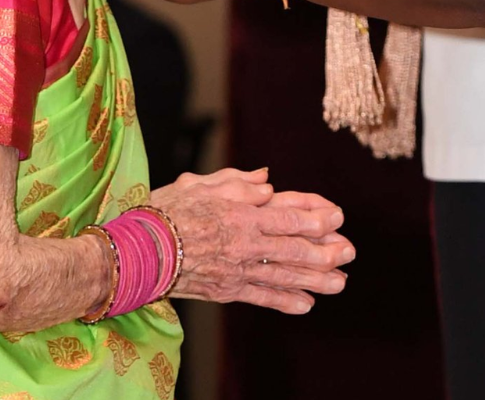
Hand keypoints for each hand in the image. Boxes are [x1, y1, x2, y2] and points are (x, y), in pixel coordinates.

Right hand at [150, 168, 354, 314]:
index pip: (287, 215)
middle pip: (294, 248)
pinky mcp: (225, 291)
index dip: (316, 217)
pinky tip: (305, 304)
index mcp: (239, 213)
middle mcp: (243, 243)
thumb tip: (267, 181)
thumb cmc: (165, 212)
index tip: (338, 217)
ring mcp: (236, 270)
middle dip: (326, 251)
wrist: (135, 252)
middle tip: (349, 252)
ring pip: (284, 276)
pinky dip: (284, 301)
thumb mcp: (201, 185)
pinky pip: (261, 297)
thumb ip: (237, 183)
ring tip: (340, 283)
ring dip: (315, 280)